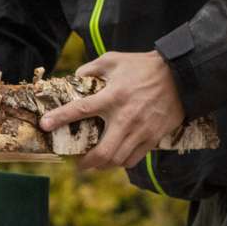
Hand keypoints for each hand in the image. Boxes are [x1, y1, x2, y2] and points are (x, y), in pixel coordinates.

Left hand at [39, 50, 186, 171]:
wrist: (181, 75)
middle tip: (78, 164)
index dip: (60, 118)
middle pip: (103, 152)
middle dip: (86, 163)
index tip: (44, 125)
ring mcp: (141, 130)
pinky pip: (133, 159)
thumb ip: (91, 69)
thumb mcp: (115, 60)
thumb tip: (75, 78)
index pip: (81, 109)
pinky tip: (116, 158)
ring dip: (103, 165)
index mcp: (113, 96)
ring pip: (117, 160)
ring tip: (95, 163)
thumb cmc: (144, 66)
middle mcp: (125, 117)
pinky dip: (121, 162)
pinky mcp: (153, 137)